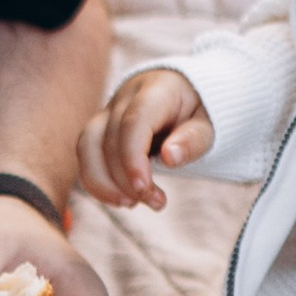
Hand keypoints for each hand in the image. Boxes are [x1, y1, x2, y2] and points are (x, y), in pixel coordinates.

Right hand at [78, 67, 210, 210]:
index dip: (132, 158)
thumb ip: (193, 139)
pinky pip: (86, 156)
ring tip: (131, 204)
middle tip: (157, 203)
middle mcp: (124, 98)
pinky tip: (119, 199)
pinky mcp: (99, 130)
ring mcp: (107, 113)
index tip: (145, 188)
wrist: (181, 93)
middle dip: (127, 180)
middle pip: (111, 140)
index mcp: (155, 91)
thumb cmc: (196, 111)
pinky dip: (96, 182)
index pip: (132, 122)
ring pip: (87, 147)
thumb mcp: (209, 124)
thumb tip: (170, 158)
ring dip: (103, 183)